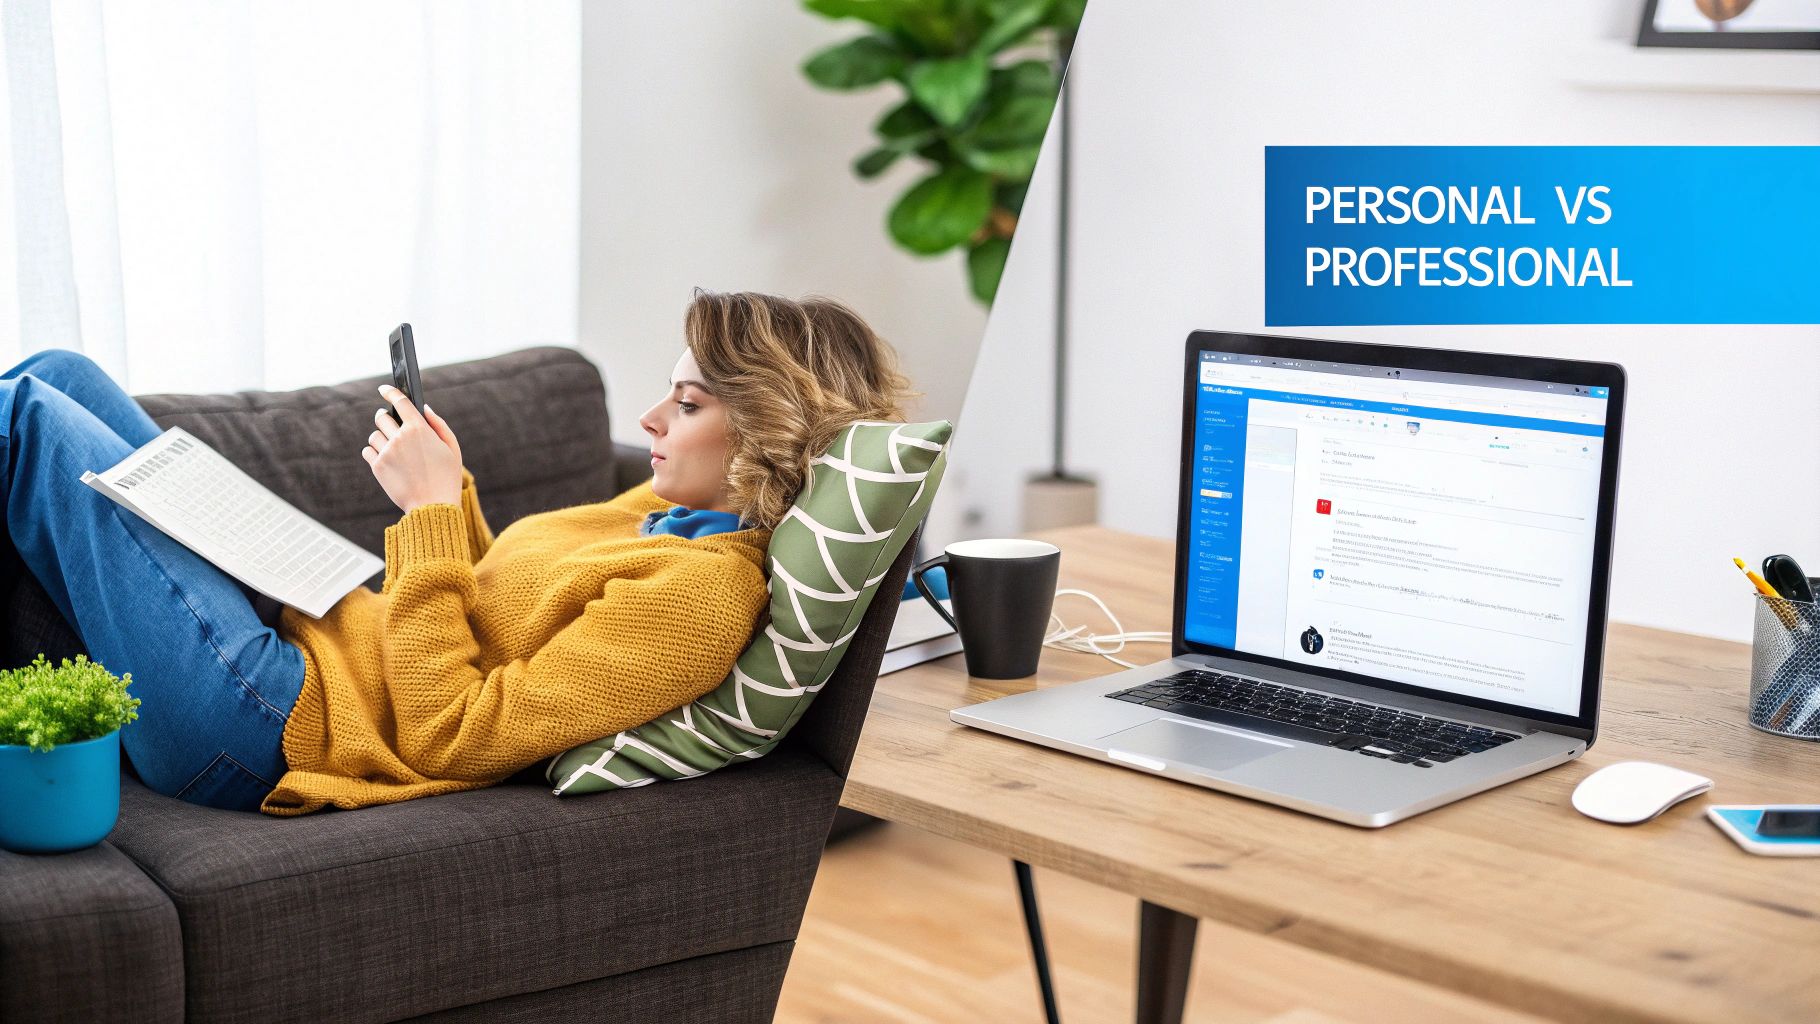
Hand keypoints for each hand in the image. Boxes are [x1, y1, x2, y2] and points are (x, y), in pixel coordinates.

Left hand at [363, 385, 463, 512]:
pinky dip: (374, 453)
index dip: (390, 392)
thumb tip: (424, 409)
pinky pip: (367, 451)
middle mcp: (400, 437)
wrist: (433, 505)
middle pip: (382, 417)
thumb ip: (439, 425)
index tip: (384, 389)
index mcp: (420, 429)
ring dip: (381, 437)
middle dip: (385, 417)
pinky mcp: (378, 467)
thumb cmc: (447, 477)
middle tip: (389, 422)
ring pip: (374, 435)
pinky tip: (386, 459)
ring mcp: (387, 452)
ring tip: (391, 448)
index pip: (400, 402)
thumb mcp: (452, 448)